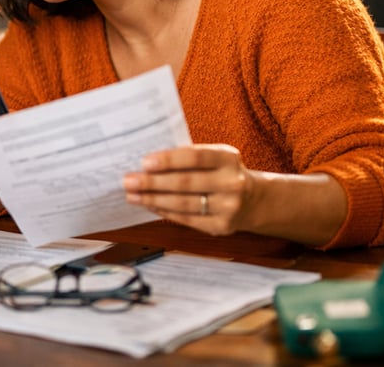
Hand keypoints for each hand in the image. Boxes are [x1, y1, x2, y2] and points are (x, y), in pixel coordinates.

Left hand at [122, 144, 254, 235]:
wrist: (255, 200)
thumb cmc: (222, 173)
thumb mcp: (215, 158)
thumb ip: (188, 157)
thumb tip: (146, 163)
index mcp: (228, 158)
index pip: (196, 157)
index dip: (169, 160)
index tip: (144, 162)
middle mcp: (232, 183)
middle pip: (185, 183)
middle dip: (152, 182)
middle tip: (128, 181)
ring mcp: (229, 207)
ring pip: (183, 204)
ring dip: (153, 199)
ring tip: (132, 195)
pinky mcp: (222, 227)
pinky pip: (187, 219)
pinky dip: (165, 212)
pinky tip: (150, 205)